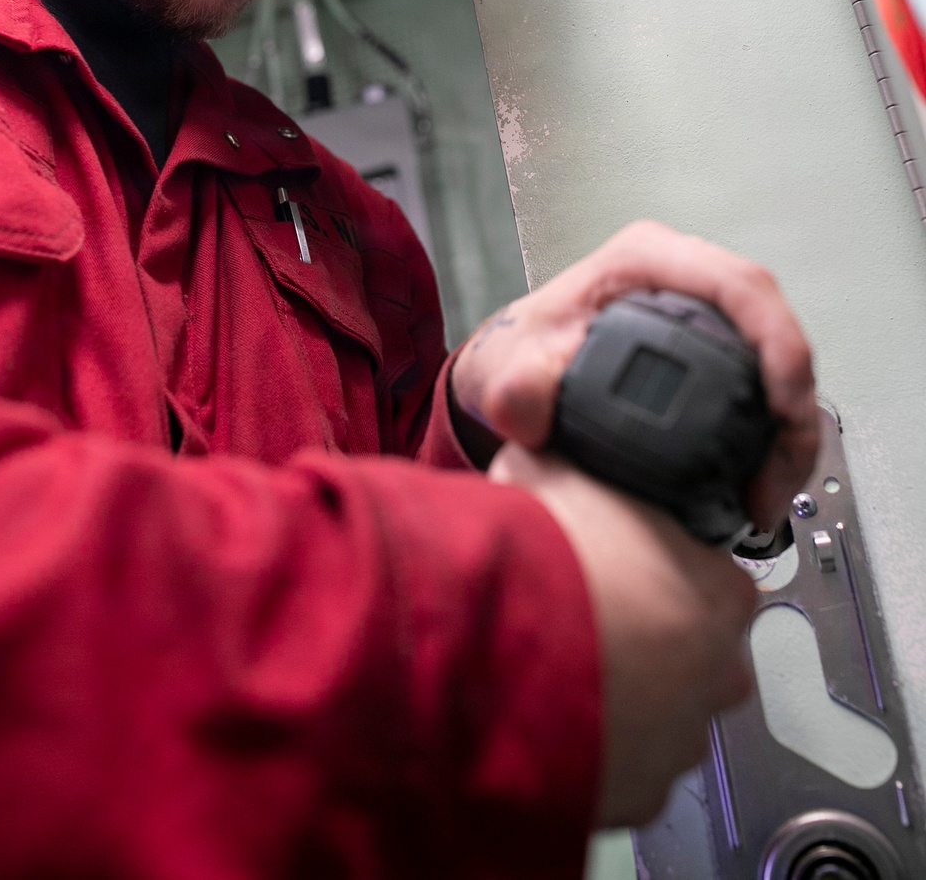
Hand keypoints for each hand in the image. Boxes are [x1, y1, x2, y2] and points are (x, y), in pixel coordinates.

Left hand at [451, 221, 817, 529]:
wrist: (518, 370)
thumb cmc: (523, 351)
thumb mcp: (511, 367)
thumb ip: (515, 388)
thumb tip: (528, 407)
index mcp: (645, 260)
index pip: (736, 284)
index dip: (778, 341)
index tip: (784, 403)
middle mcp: (681, 274)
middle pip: (773, 320)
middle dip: (794, 399)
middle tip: (781, 469)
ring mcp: (702, 307)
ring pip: (779, 352)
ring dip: (790, 423)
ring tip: (773, 485)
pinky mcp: (713, 342)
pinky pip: (766, 375)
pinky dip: (775, 427)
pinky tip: (765, 472)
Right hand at [490, 444, 757, 826]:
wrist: (500, 655)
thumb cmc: (546, 564)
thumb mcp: (553, 464)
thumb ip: (573, 456)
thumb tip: (553, 430)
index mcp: (721, 584)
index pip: (703, 566)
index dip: (651, 556)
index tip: (609, 556)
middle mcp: (719, 665)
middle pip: (690, 640)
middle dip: (644, 627)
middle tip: (585, 607)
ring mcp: (684, 734)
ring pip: (661, 706)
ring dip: (622, 686)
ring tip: (561, 658)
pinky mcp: (643, 790)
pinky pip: (623, 760)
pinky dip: (594, 741)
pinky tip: (551, 704)